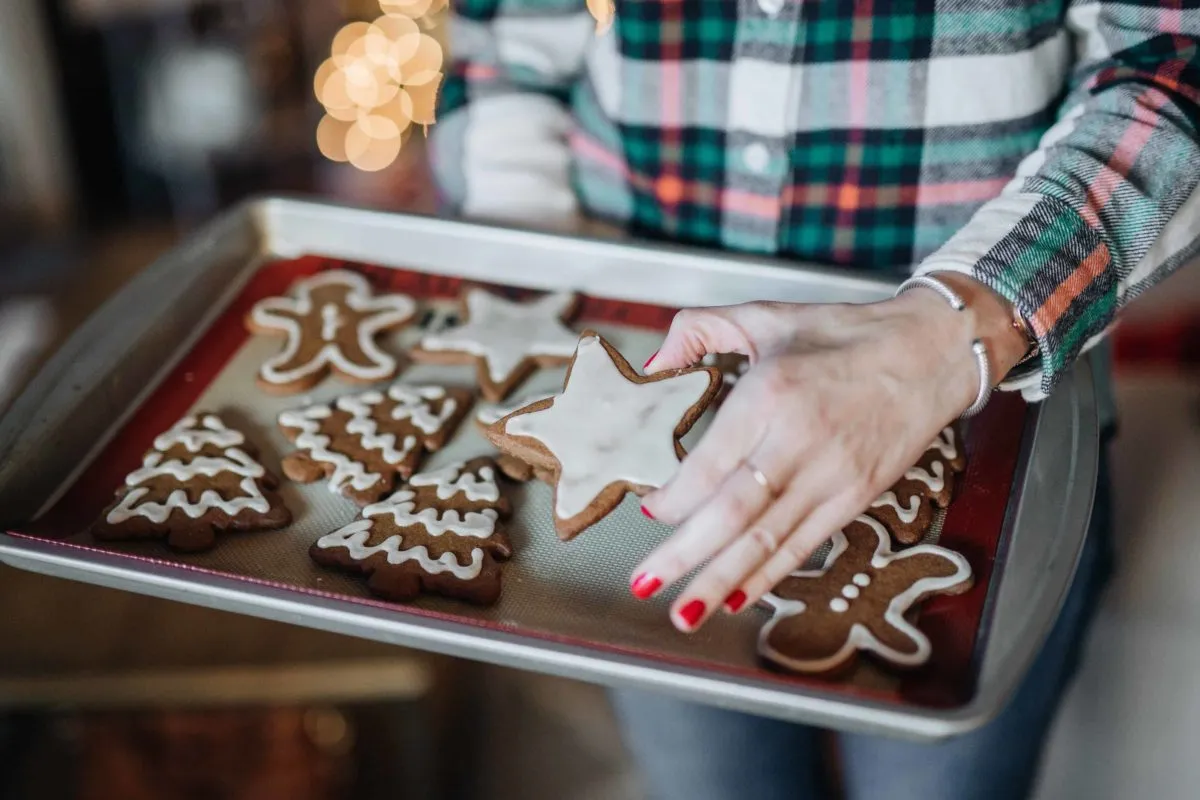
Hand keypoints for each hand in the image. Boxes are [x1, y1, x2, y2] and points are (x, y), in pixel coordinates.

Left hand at [633, 275, 1028, 631]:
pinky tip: (738, 598)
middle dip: (683, 555)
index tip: (650, 510)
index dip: (675, 497)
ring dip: (720, 580)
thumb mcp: (767, 316)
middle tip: (642, 583)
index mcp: (771, 395)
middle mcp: (799, 441)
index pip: (711, 463)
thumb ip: (700, 329)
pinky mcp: (857, 496)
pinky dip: (768, 575)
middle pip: (733, 513)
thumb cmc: (846, 334)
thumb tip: (656, 361)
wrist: (931, 352)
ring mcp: (832, 475)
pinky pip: (804, 544)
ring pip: (767, 540)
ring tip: (684, 612)